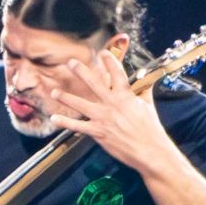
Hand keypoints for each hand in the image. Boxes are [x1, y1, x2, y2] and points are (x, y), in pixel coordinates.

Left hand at [37, 49, 179, 173]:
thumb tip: (148, 79)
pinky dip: (65, 122)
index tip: (102, 53)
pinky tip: (55, 119)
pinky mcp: (99, 132)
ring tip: (54, 92)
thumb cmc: (151, 129)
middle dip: (81, 71)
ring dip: (66, 98)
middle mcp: (113, 104)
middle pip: (94, 83)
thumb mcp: (148, 106)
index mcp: (126, 96)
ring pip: (81, 104)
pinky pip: (78, 126)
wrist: (150, 151)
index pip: (116, 73)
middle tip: (70, 62)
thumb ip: (145, 90)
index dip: (109, 61)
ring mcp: (104, 118)